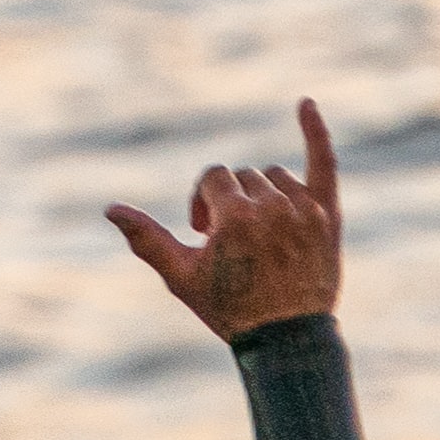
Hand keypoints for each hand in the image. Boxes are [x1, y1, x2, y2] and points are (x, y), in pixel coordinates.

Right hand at [109, 97, 346, 339]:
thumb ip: (147, 238)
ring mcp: (305, 207)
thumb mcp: (180, 275)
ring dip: (261, 195)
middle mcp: (272, 204)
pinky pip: (323, 161)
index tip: (204, 234)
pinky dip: (314, 132)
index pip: (213, 177)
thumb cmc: (228, 308)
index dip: (202, 203)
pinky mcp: (328, 213)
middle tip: (230, 243)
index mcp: (234, 215)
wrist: (286, 336)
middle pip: (242, 176)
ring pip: (274, 175)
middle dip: (229, 202)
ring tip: (260, 233)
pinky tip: (305, 103)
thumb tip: (111, 209)